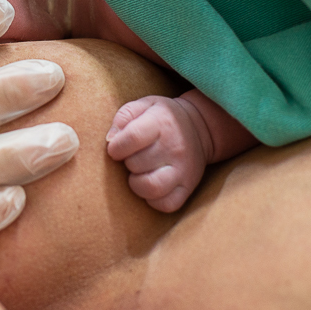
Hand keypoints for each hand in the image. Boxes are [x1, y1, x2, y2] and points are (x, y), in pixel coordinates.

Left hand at [105, 95, 211, 211]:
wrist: (200, 127)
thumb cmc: (163, 117)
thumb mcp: (144, 105)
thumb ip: (123, 116)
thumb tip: (110, 140)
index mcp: (161, 122)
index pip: (133, 137)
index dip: (116, 147)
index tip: (115, 149)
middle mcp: (174, 147)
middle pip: (137, 163)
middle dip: (127, 162)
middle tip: (131, 158)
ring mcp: (183, 169)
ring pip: (152, 188)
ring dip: (137, 183)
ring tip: (138, 174)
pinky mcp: (188, 187)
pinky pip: (166, 204)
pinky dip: (153, 200)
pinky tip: (150, 186)